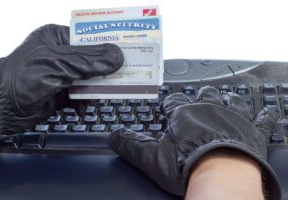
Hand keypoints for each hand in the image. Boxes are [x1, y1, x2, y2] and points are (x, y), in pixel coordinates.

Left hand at [0, 24, 123, 151]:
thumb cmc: (22, 77)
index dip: (108, 43)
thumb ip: (89, 60)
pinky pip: (82, 94)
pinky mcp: (62, 92)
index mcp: (57, 38)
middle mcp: (61, 55)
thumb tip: (117, 55)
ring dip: (96, 87)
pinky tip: (83, 106)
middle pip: (92, 59)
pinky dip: (86, 100)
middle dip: (105, 69)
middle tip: (124, 74)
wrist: (1, 109)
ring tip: (103, 93)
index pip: (89, 37)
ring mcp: (62, 74)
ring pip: (90, 78)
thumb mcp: (58, 63)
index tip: (127, 50)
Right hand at [109, 86, 280, 199]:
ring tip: (228, 96)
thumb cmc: (188, 165)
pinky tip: (266, 111)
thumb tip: (113, 136)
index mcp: (185, 115)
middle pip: (205, 96)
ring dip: (229, 98)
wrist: (221, 173)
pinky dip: (264, 115)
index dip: (172, 100)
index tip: (170, 101)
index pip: (175, 101)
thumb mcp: (152, 157)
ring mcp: (233, 119)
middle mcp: (209, 110)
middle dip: (202, 95)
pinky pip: (262, 119)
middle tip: (201, 94)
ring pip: (231, 101)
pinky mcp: (252, 132)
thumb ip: (131, 145)